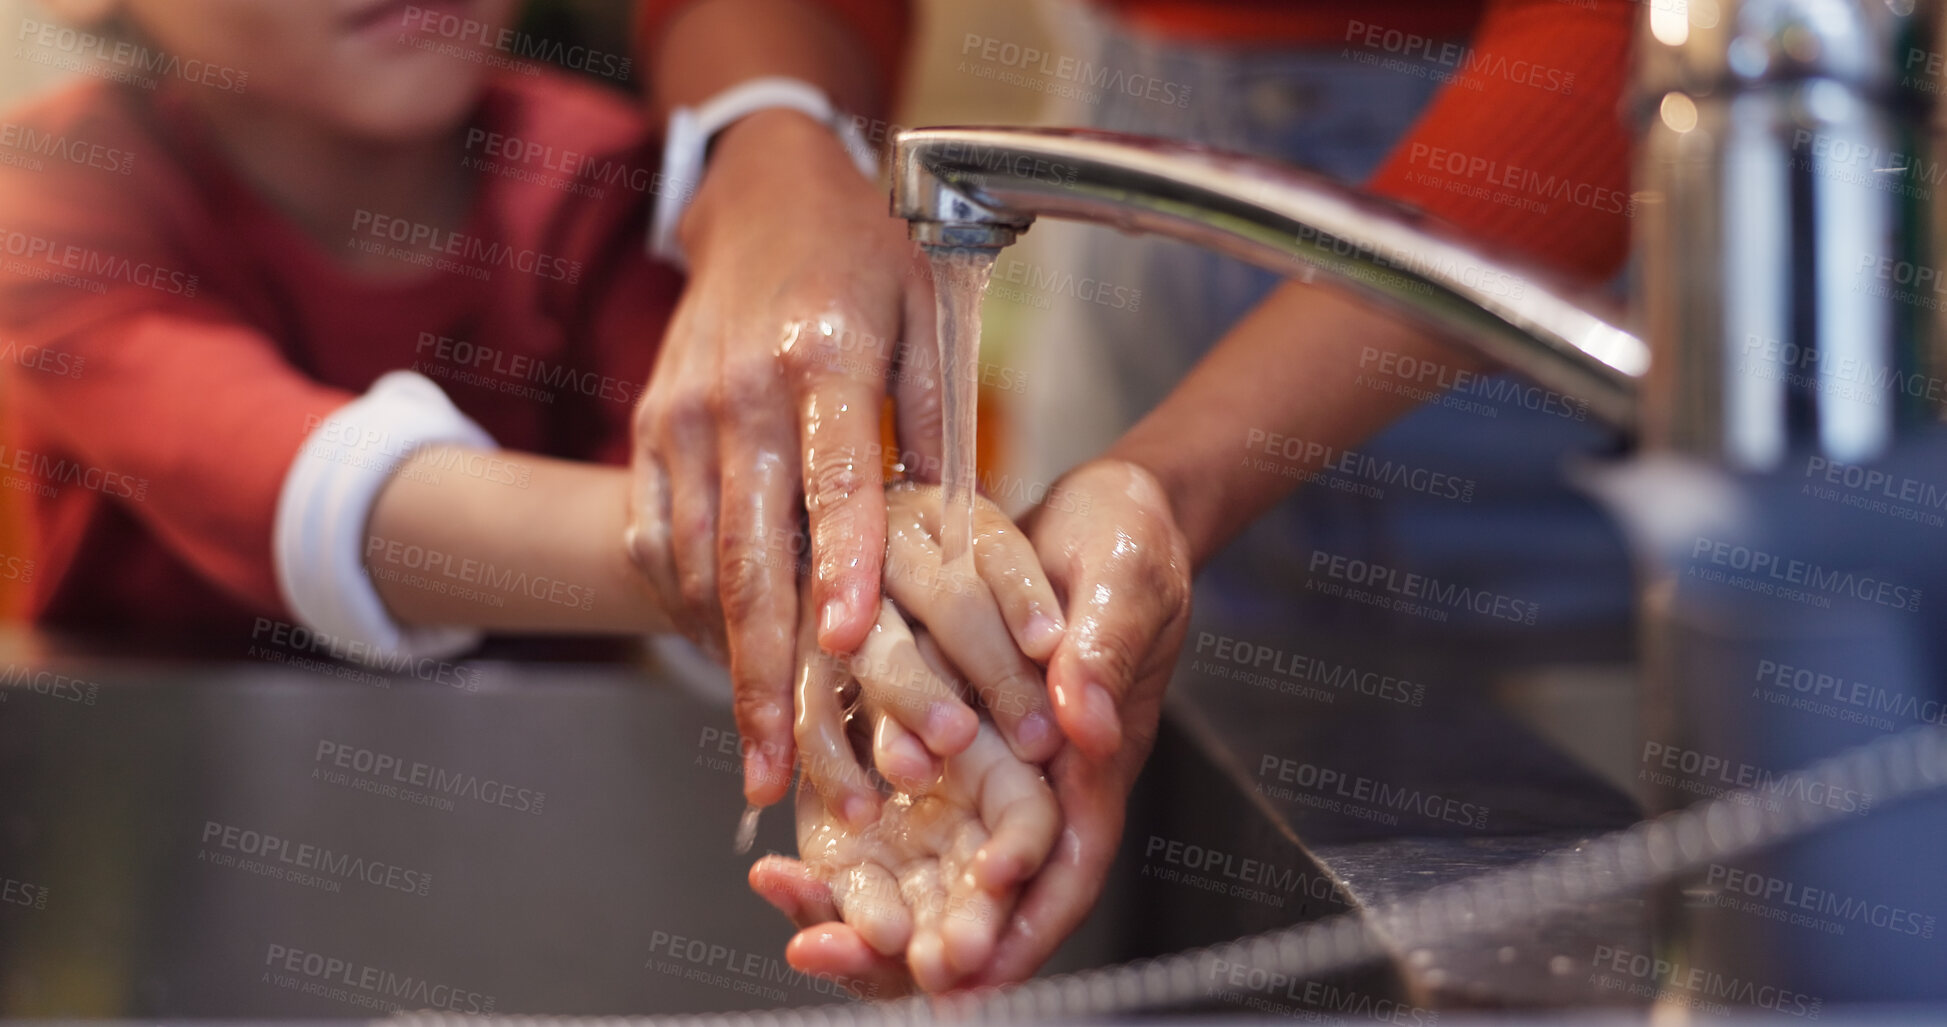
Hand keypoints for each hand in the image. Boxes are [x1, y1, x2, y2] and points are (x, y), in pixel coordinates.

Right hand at [626, 108, 939, 808]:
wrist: (761, 197)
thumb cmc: (865, 255)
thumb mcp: (929, 313)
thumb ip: (940, 421)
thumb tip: (958, 534)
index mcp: (821, 356)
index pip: (834, 479)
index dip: (842, 567)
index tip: (851, 647)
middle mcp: (736, 394)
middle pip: (748, 552)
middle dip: (767, 673)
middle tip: (788, 769)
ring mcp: (680, 417)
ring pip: (699, 565)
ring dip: (729, 667)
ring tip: (766, 755)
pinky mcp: (649, 433)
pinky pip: (662, 543)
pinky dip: (694, 615)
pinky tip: (729, 673)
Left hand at [760, 460, 1192, 988]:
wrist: (1082, 514)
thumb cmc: (1124, 547)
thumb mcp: (1125, 583)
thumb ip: (1105, 651)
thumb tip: (1085, 722)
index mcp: (1094, 766)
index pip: (1069, 866)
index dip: (1027, 920)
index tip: (978, 960)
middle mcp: (1033, 785)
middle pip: (991, 895)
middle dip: (943, 943)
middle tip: (888, 972)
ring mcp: (977, 771)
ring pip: (928, 871)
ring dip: (879, 917)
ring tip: (815, 944)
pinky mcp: (926, 738)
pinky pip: (883, 811)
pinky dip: (842, 851)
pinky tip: (786, 875)